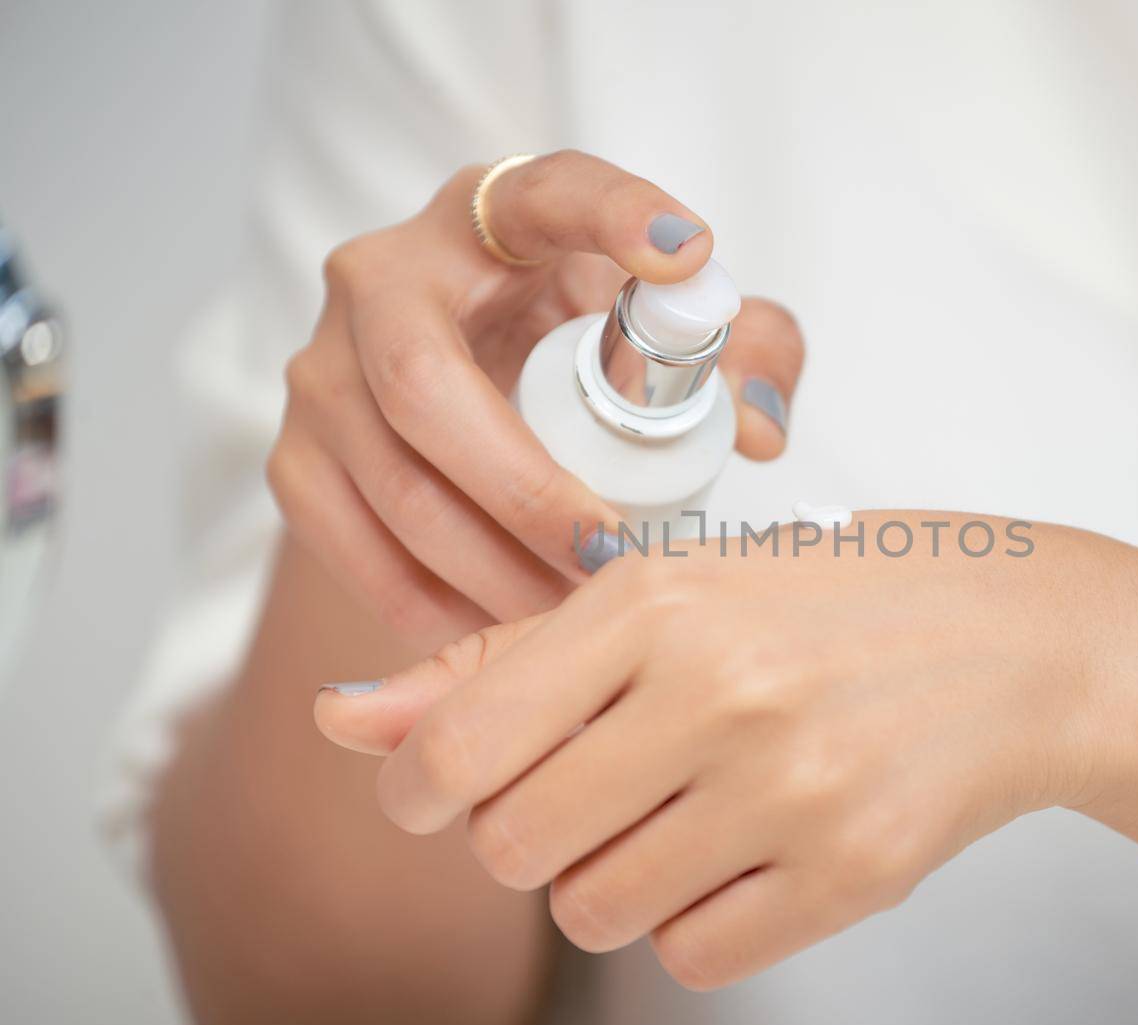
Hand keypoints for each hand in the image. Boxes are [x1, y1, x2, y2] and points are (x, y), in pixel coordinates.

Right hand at [268, 151, 803, 650]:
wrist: (463, 402)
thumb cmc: (580, 353)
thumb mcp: (665, 336)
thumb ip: (746, 355)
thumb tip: (761, 430)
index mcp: (491, 218)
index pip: (552, 193)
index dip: (616, 214)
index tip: (689, 253)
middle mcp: (382, 279)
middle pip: (424, 383)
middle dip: (526, 491)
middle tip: (611, 557)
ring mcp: (322, 370)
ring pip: (390, 484)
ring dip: (488, 569)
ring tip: (574, 620)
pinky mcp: (295, 458)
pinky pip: (351, 550)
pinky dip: (432, 607)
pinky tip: (505, 636)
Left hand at [314, 514, 1137, 988]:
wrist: (1027, 641)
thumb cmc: (837, 599)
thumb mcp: (671, 590)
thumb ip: (500, 662)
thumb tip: (347, 725)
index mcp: (659, 601)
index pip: (464, 744)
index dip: (424, 788)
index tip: (441, 791)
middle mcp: (720, 691)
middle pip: (514, 845)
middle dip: (523, 833)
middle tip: (588, 787)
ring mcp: (792, 789)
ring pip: (596, 909)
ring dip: (609, 877)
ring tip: (678, 812)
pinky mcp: (853, 872)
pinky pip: (695, 952)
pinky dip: (693, 915)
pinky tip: (742, 850)